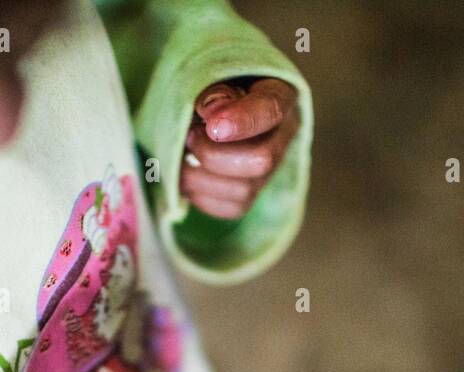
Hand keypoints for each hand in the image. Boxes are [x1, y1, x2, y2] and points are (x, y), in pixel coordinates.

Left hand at [181, 77, 299, 219]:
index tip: (212, 126)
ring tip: (181, 156)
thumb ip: (212, 87)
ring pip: (244, 190)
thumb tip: (210, 111)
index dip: (243, 121)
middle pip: (262, 161)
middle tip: (188, 138)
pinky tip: (186, 177)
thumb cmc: (207, 82)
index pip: (271, 109)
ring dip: (200, 177)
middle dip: (215, 154)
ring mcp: (269, 169)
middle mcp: (283, 134)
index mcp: (279, 92)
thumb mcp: (208, 71)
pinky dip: (202, 196)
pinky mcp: (251, 193)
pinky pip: (232, 208)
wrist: (201, 105)